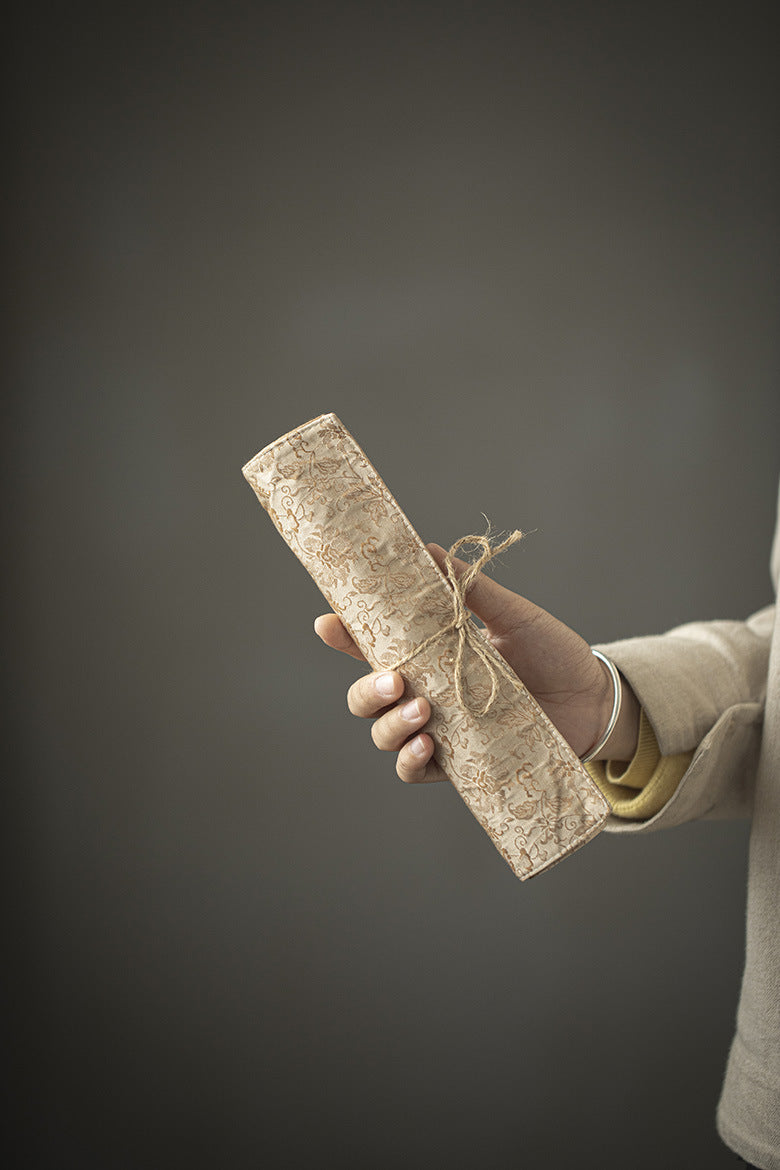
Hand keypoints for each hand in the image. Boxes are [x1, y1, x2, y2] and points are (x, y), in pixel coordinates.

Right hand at [314, 542, 639, 782]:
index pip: (373, 644)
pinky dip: (410, 761)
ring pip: (384, 734)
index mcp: (429, 652)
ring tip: (423, 712)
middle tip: (393, 680)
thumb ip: (470, 591)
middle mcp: (425, 691)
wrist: (592, 698)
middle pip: (366, 696)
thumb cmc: (551, 651)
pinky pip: (414, 770)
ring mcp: (438, 728)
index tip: (328, 622)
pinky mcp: (459, 762)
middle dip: (366, 691)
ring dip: (390, 725)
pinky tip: (425, 747)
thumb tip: (429, 549)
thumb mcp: (512, 615)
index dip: (344, 635)